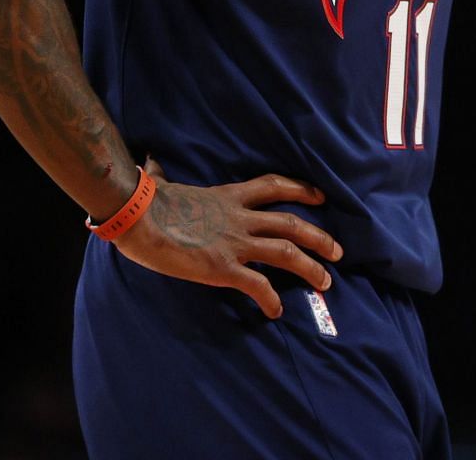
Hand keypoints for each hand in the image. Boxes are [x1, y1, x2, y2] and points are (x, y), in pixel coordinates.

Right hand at [113, 157, 343, 318]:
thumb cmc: (145, 200)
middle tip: (338, 251)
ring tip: (326, 281)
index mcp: (228, 196)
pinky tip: (276, 311)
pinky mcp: (223, 268)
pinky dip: (271, 299)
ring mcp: (234, 243)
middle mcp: (239, 218)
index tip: (319, 197)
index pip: (274, 186)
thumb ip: (163, 176)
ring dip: (310, 266)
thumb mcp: (163, 183)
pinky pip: (258, 285)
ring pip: (286, 252)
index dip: (301, 190)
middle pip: (291, 223)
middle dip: (319, 237)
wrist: (137, 217)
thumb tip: (149, 165)